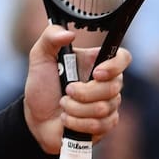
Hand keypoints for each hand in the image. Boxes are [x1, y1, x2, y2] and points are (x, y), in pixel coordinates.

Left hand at [24, 24, 127, 153]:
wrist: (35, 117)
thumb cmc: (42, 86)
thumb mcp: (40, 57)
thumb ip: (50, 38)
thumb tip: (69, 34)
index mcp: (96, 63)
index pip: (123, 58)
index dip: (115, 66)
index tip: (96, 73)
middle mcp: (107, 83)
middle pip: (114, 86)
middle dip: (83, 93)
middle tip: (66, 91)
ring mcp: (109, 104)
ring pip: (104, 108)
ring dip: (75, 108)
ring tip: (63, 106)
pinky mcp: (105, 124)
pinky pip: (100, 125)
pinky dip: (77, 123)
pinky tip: (67, 119)